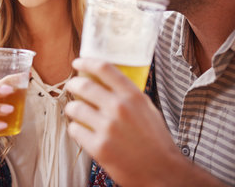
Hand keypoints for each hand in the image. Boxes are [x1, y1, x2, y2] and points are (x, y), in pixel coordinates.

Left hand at [64, 58, 194, 185]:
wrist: (163, 171)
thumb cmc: (156, 141)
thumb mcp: (147, 109)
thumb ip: (128, 95)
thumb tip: (108, 82)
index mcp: (133, 96)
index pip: (104, 68)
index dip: (86, 61)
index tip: (78, 61)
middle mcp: (119, 108)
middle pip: (84, 85)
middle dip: (73, 84)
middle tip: (71, 86)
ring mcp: (108, 128)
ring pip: (75, 108)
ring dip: (71, 108)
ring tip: (74, 110)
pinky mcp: (99, 147)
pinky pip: (74, 130)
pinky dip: (74, 128)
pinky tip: (80, 130)